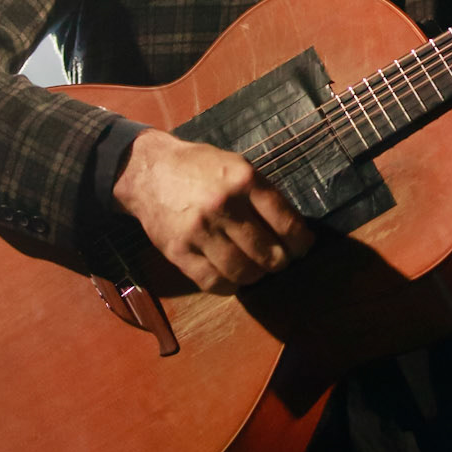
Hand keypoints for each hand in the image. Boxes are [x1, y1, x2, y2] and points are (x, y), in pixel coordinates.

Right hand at [112, 129, 313, 294]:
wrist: (149, 171)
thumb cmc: (199, 168)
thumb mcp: (236, 166)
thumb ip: (263, 195)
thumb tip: (294, 231)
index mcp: (244, 180)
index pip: (287, 223)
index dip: (301, 243)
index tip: (303, 248)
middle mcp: (223, 205)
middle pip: (268, 253)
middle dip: (280, 262)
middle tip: (279, 261)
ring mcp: (199, 231)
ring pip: (243, 272)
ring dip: (255, 276)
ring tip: (256, 269)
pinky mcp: (179, 251)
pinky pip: (213, 281)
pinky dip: (228, 285)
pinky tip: (232, 277)